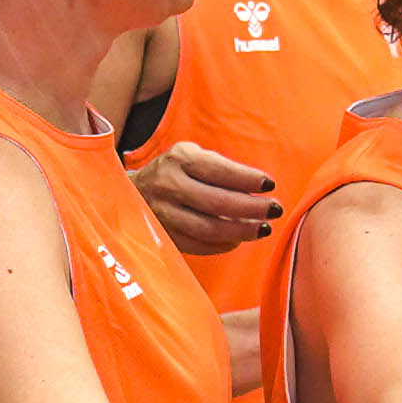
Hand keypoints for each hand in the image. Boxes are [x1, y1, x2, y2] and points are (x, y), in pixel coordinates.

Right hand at [132, 141, 279, 261]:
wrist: (127, 193)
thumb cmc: (174, 172)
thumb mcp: (192, 157)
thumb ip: (220, 169)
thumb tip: (259, 190)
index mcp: (179, 159)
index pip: (220, 171)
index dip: (248, 180)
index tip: (270, 185)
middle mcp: (168, 185)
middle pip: (217, 203)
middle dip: (251, 208)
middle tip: (274, 211)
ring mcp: (162, 213)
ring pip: (209, 228)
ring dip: (241, 231)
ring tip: (262, 228)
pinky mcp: (162, 235)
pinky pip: (198, 245)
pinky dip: (222, 245)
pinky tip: (237, 240)